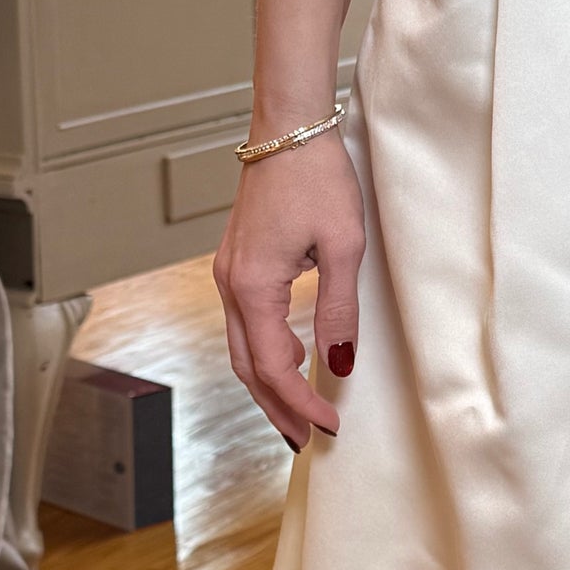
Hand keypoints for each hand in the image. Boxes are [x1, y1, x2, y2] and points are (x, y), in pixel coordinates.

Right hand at [213, 132, 365, 447]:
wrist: (288, 129)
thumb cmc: (317, 178)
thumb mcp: (342, 246)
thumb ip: (338, 310)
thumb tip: (338, 365)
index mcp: (252, 287)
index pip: (274, 367)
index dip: (302, 402)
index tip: (330, 426)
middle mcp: (230, 285)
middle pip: (248, 367)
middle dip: (277, 407)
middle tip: (307, 440)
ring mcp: (228, 273)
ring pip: (242, 347)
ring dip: (268, 384)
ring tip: (297, 411)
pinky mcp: (236, 262)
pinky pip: (245, 322)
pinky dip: (263, 353)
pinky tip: (288, 359)